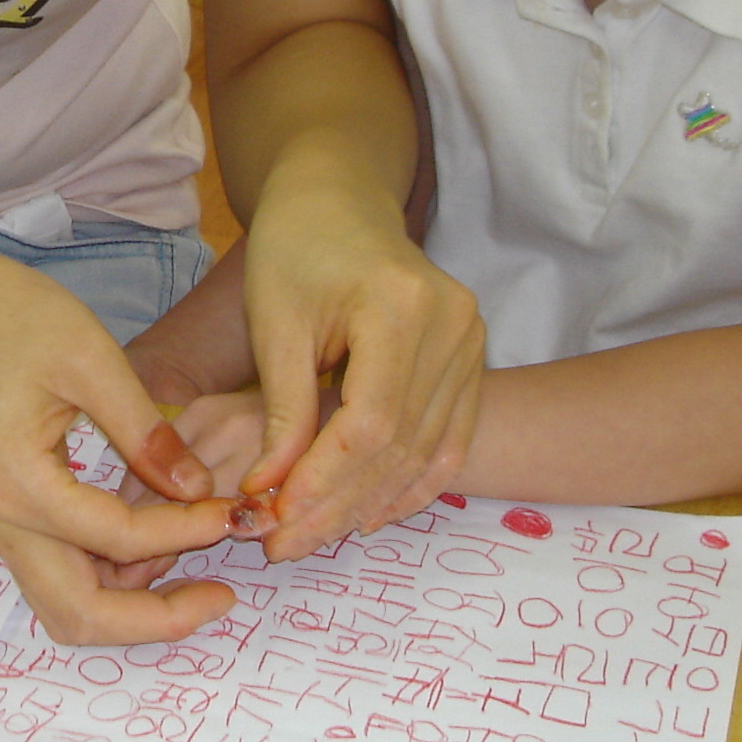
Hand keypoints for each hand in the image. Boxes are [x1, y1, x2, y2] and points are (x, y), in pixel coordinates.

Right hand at [0, 249, 243, 644]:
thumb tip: (198, 492)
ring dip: (132, 605)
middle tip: (220, 596)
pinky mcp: (3, 512)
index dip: (183, 534)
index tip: (229, 512)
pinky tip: (155, 542)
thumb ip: (145, 433)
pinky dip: (109, 575)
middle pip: (78, 614)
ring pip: (66, 604)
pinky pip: (58, 570)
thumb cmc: (9, 314)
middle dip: (155, 619)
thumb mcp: (90, 357)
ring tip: (196, 570)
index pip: (114, 539)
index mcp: (15, 481)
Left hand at [240, 194, 484, 562]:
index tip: (276, 517)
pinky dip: (410, 481)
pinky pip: (449, 438)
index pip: (370, 422)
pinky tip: (369, 512)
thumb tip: (271, 493)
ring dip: (370, 501)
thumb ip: (282, 411)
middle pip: (401, 443)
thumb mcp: (274, 324)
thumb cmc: (295, 248)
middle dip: (339, 502)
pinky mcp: (470, 357)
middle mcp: (451, 325)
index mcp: (401, 306)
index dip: (324, 479)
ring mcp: (470, 342)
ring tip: (315, 535)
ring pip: (426, 450)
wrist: (337, 198)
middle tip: (284, 543)